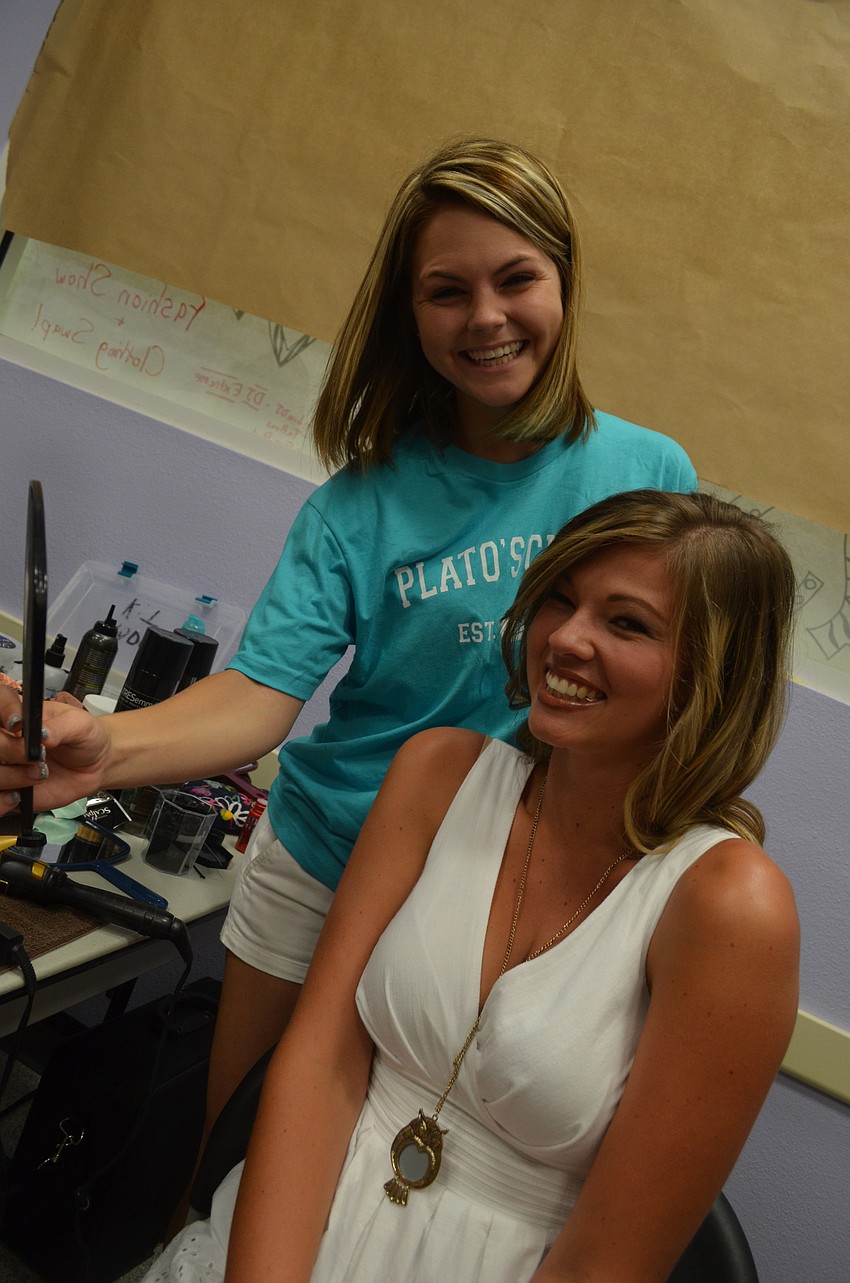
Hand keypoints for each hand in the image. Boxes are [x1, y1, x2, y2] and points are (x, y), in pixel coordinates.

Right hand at [0, 687, 109, 813]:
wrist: (93, 765)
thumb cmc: (84, 738)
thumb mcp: (81, 725)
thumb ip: (62, 726)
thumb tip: (43, 733)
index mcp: (17, 714)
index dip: (4, 711)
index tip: (17, 724)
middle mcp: (6, 739)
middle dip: (10, 750)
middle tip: (37, 756)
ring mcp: (4, 765)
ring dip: (11, 776)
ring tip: (40, 774)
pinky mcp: (7, 790)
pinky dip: (3, 802)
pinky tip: (20, 796)